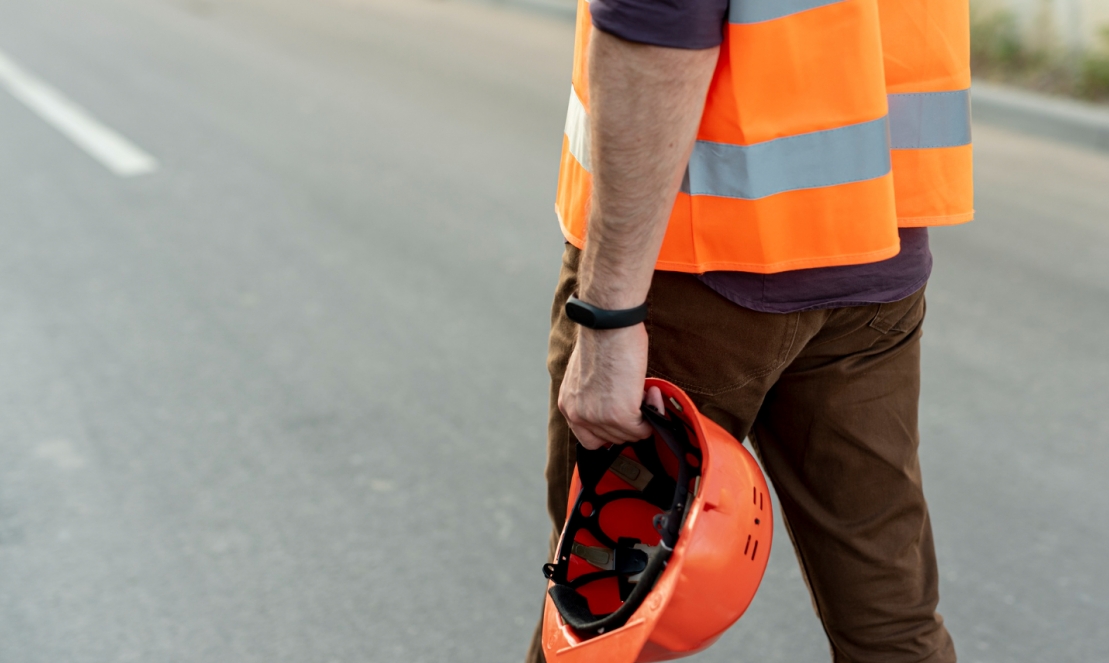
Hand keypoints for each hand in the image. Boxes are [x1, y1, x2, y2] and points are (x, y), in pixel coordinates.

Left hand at [558, 324, 665, 449]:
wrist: (608, 324)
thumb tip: (614, 404)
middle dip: (629, 422)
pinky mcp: (620, 415)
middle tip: (638, 398)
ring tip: (645, 391)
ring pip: (629, 435)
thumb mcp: (586, 374)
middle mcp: (578, 415)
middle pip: (611, 439)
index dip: (609, 431)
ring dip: (643, 416)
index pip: (588, 439)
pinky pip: (643, 430)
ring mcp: (598, 418)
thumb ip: (593, 396)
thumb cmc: (601, 337)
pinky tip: (652, 393)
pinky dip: (653, 413)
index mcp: (568, 404)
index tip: (623, 418)